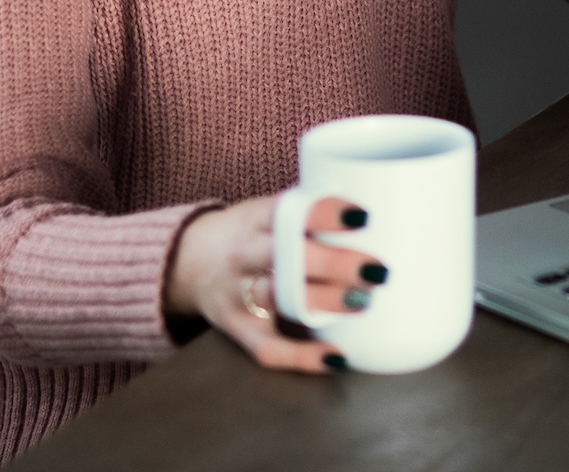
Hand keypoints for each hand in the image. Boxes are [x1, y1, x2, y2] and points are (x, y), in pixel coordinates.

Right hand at [163, 192, 382, 371]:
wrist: (186, 260)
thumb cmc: (248, 232)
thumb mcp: (266, 210)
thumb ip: (307, 213)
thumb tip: (382, 212)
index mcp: (255, 218)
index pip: (286, 211)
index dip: (324, 213)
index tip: (362, 217)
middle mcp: (242, 253)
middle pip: (286, 257)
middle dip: (334, 264)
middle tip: (377, 269)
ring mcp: (236, 292)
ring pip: (278, 299)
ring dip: (325, 302)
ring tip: (364, 302)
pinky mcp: (235, 327)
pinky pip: (267, 347)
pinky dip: (302, 357)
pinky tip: (336, 358)